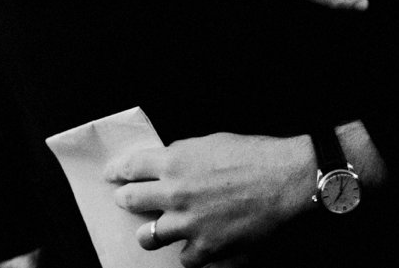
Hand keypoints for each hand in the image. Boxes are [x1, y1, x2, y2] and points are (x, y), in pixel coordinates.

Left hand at [107, 132, 312, 267]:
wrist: (286, 181)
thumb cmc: (255, 156)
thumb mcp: (211, 143)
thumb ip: (183, 157)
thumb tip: (168, 167)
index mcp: (174, 161)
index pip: (131, 166)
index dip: (118, 171)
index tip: (112, 175)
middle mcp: (174, 193)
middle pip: (131, 200)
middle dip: (126, 200)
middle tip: (126, 201)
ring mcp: (188, 224)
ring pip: (149, 237)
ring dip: (151, 233)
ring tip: (155, 232)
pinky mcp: (206, 248)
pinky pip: (184, 258)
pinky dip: (189, 253)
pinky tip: (195, 247)